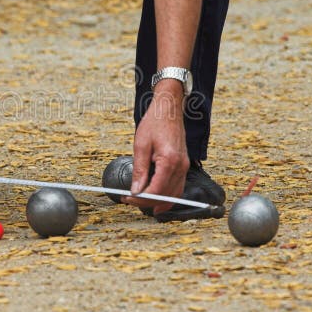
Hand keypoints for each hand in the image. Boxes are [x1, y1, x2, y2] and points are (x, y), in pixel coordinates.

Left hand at [122, 81, 189, 214]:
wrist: (168, 109)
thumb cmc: (154, 123)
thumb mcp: (141, 145)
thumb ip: (140, 170)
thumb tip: (136, 190)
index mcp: (169, 161)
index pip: (156, 190)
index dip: (141, 199)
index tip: (127, 198)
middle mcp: (180, 166)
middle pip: (165, 196)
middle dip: (147, 202)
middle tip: (130, 200)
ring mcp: (184, 166)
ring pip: (174, 195)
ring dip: (158, 202)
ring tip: (141, 202)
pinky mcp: (184, 165)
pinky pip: (178, 187)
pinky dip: (167, 195)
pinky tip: (155, 197)